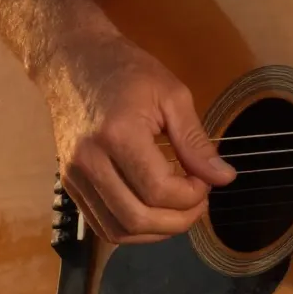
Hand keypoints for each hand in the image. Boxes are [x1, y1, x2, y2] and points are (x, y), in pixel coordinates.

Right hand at [36, 32, 236, 244]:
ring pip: (118, 230)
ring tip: (180, 209)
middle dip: (179, 220)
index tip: (206, 180)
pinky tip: (154, 211)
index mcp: (118, 134)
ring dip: (156, 231)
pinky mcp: (68, 185)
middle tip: (199, 200)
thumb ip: (195, 141)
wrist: (73, 62)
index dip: (192, 195)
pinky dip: (133, 229)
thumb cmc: (127, 71)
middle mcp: (89, 161)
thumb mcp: (172, 95)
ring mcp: (74, 176)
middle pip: (138, 218)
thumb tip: (224, 177)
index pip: (159, 190)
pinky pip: (102, 225)